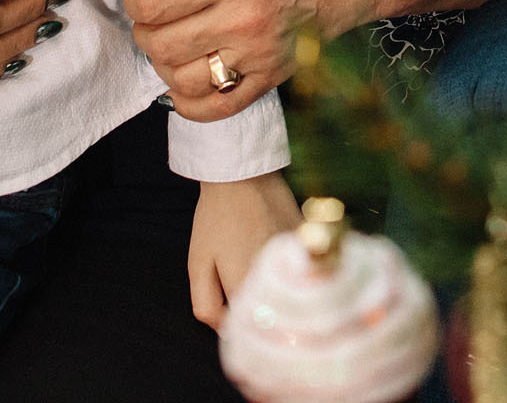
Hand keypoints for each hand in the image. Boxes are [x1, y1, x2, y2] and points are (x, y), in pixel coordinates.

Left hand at [126, 0, 394, 119]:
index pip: (153, 5)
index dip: (135, 1)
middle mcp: (242, 21)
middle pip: (161, 46)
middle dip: (144, 33)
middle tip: (153, 19)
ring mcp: (259, 54)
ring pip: (183, 80)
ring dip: (165, 66)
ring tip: (171, 44)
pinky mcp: (274, 76)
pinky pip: (220, 108)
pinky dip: (192, 104)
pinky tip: (188, 82)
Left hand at [188, 173, 300, 328]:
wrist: (244, 175)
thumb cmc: (217, 218)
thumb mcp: (198, 262)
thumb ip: (206, 304)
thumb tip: (225, 330)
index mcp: (246, 288)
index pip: (246, 327)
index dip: (237, 323)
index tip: (232, 309)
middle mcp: (275, 279)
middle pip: (270, 312)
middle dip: (257, 307)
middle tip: (244, 281)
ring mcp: (296, 261)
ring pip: (288, 293)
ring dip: (276, 289)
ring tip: (258, 260)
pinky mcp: (308, 246)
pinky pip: (303, 272)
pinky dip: (292, 271)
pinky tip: (276, 250)